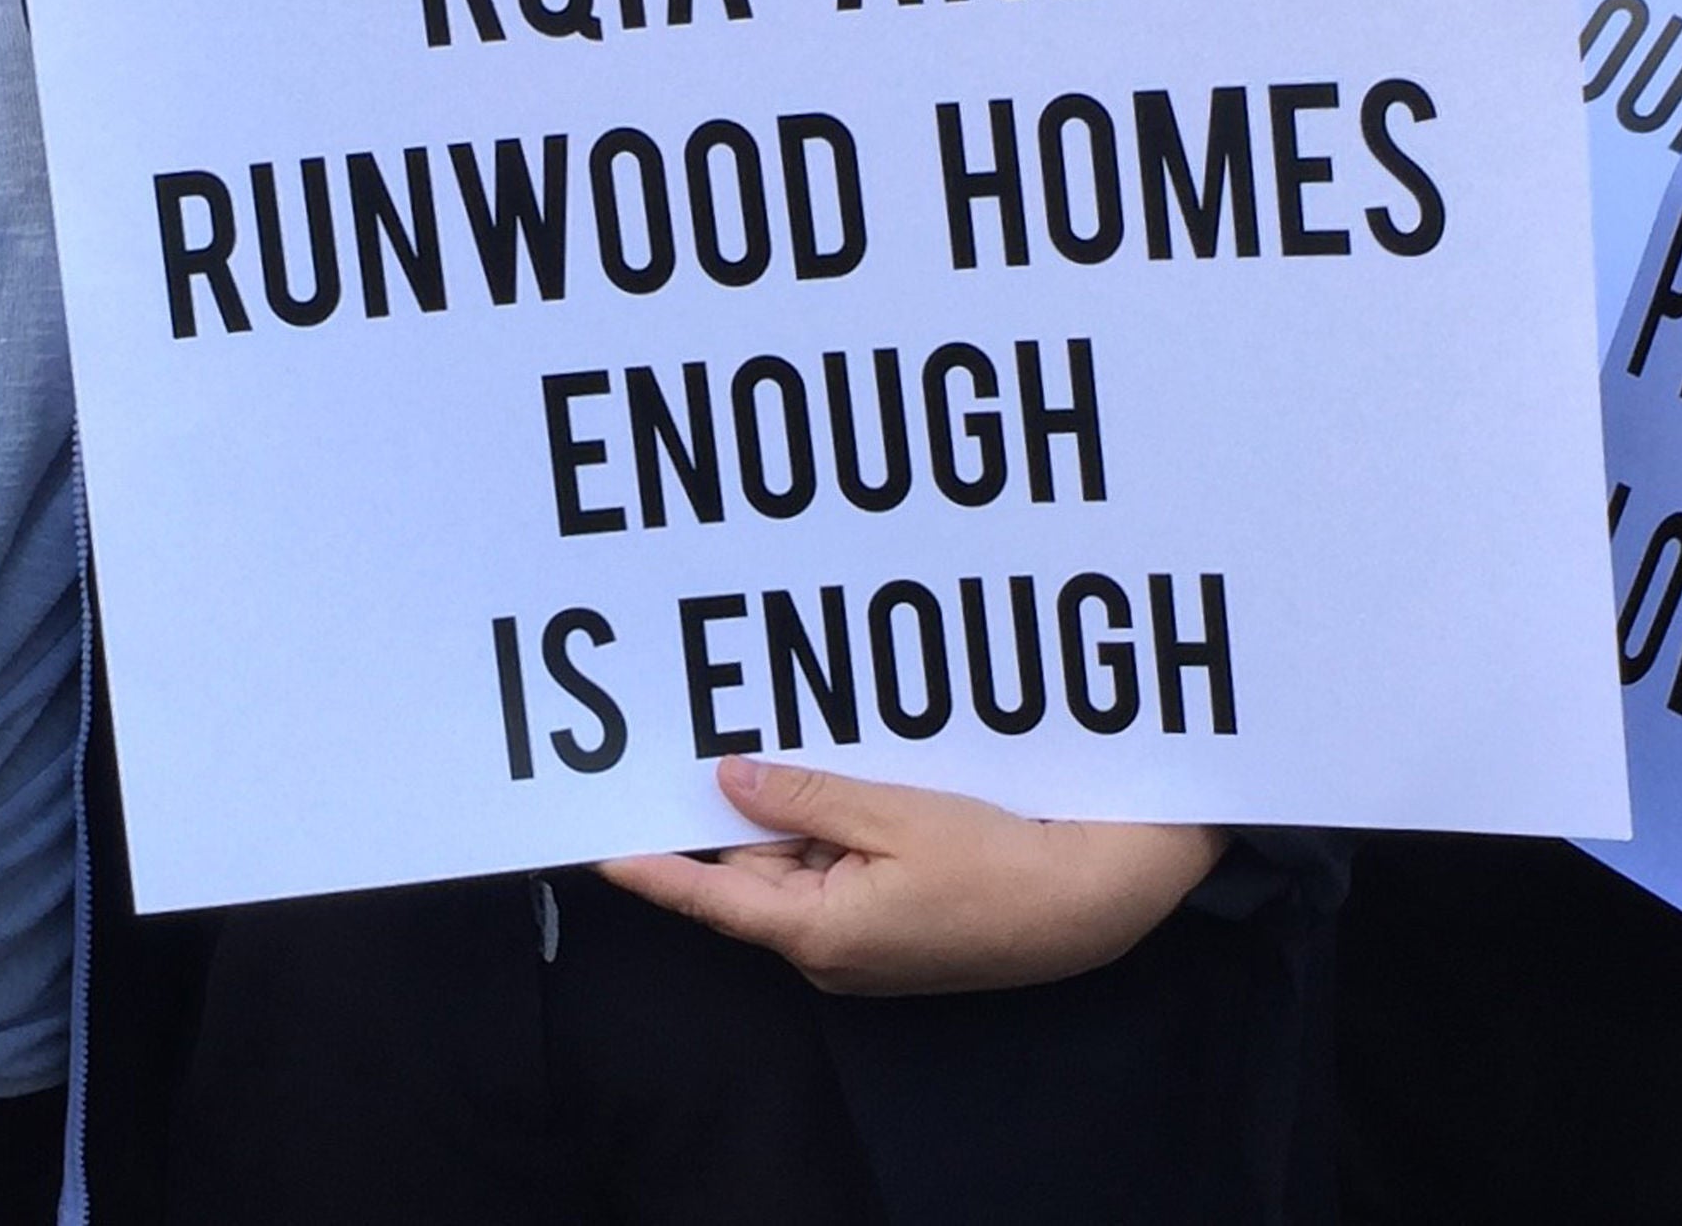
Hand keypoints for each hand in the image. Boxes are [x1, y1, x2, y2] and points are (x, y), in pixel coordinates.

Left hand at [598, 756, 1222, 995]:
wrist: (1088, 906)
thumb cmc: (998, 863)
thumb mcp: (894, 814)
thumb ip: (804, 795)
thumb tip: (727, 778)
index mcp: (816, 934)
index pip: (706, 898)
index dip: (647, 867)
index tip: (592, 841)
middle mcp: (826, 952)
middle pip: (754, 869)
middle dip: (750, 807)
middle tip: (726, 729)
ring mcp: (858, 946)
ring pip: (799, 863)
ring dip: (804, 810)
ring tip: (819, 744)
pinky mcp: (889, 930)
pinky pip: (838, 871)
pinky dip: (839, 827)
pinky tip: (861, 778)